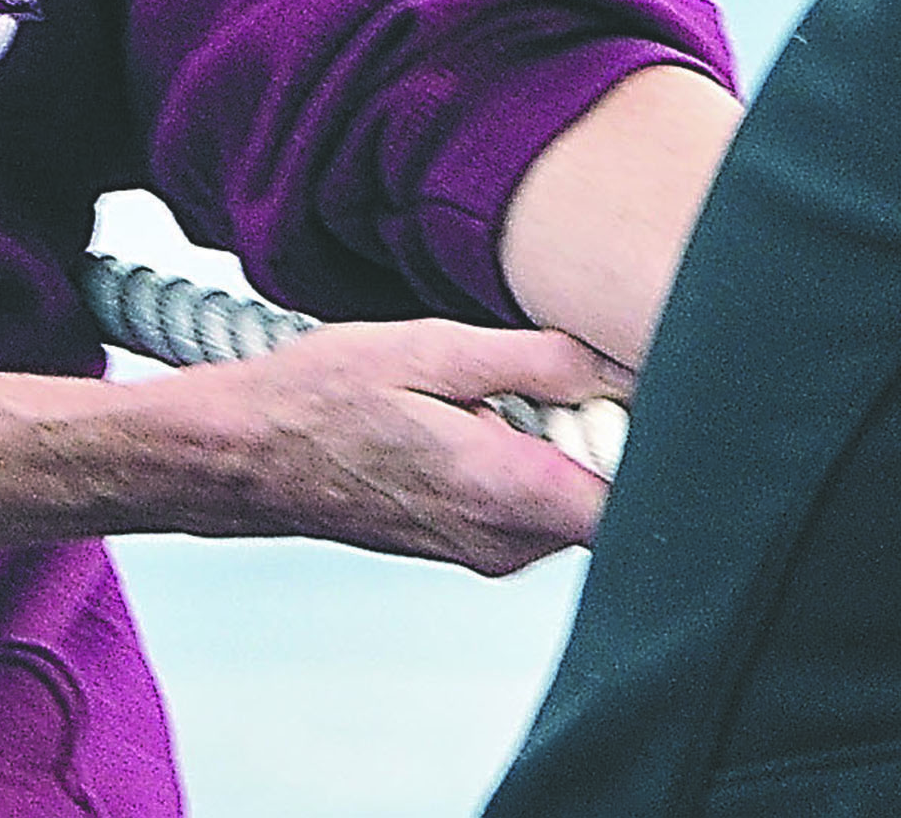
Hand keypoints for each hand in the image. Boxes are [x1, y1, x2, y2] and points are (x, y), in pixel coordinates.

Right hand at [164, 317, 623, 574]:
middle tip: (542, 377)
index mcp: (503, 492)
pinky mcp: (473, 546)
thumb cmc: (322, 398)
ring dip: (557, 442)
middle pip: (610, 496)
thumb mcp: (429, 348)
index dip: (650, 444)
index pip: (632, 503)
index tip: (622, 392)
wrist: (251, 451)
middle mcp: (504, 542)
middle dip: (597, 430)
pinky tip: (474, 418)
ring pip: (571, 499)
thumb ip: (533, 361)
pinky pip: (534, 506)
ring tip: (492, 395)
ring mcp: (488, 551)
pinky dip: (524, 458)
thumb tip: (615, 365)